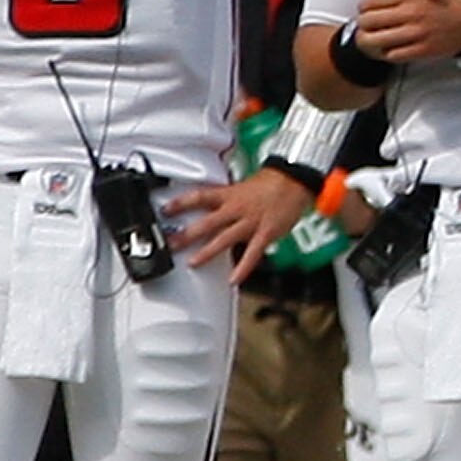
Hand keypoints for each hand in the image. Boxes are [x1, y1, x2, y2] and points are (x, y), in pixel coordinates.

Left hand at [168, 168, 313, 282]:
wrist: (295, 181)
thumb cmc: (272, 183)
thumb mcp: (245, 186)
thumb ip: (229, 200)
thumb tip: (213, 207)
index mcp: (230, 194)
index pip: (199, 197)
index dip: (180, 203)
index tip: (165, 210)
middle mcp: (237, 208)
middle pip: (206, 222)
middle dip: (186, 234)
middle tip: (171, 244)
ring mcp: (250, 222)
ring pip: (224, 239)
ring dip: (206, 252)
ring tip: (192, 263)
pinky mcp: (265, 234)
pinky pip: (252, 253)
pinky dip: (243, 268)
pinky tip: (234, 279)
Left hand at [352, 0, 460, 63]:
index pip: (370, 1)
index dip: (363, 6)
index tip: (366, 9)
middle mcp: (410, 13)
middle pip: (369, 21)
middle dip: (363, 23)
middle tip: (365, 24)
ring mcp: (416, 33)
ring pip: (377, 40)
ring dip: (369, 40)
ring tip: (369, 38)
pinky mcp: (422, 49)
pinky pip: (393, 55)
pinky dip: (386, 53)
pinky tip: (387, 47)